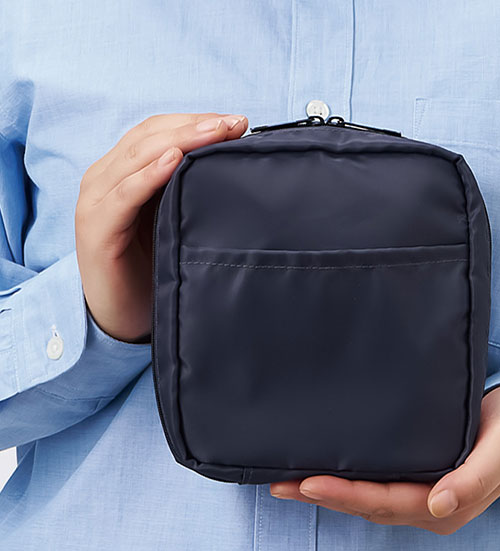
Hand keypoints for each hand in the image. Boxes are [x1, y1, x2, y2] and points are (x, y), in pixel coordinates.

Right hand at [75, 112, 247, 341]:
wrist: (120, 314)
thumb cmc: (150, 266)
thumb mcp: (171, 219)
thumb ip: (186, 189)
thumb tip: (230, 165)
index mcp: (122, 172)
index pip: (159, 131)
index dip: (197, 122)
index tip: (238, 122)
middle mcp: (105, 178)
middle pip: (151, 136)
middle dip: (196, 126)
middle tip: (237, 123)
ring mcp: (97, 201)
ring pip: (138, 156)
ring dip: (181, 140)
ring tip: (217, 132)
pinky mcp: (97, 228)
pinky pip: (124, 194)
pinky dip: (148, 175)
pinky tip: (174, 161)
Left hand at [270, 383, 499, 534]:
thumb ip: (474, 478)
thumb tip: (438, 506)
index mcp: (448, 504)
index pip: (386, 503)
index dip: (346, 496)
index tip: (309, 482)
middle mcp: (430, 505)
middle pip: (367, 506)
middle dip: (323, 496)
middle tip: (280, 483)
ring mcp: (423, 494)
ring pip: (366, 499)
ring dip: (327, 491)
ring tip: (287, 480)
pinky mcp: (418, 476)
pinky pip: (375, 485)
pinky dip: (345, 481)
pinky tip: (323, 470)